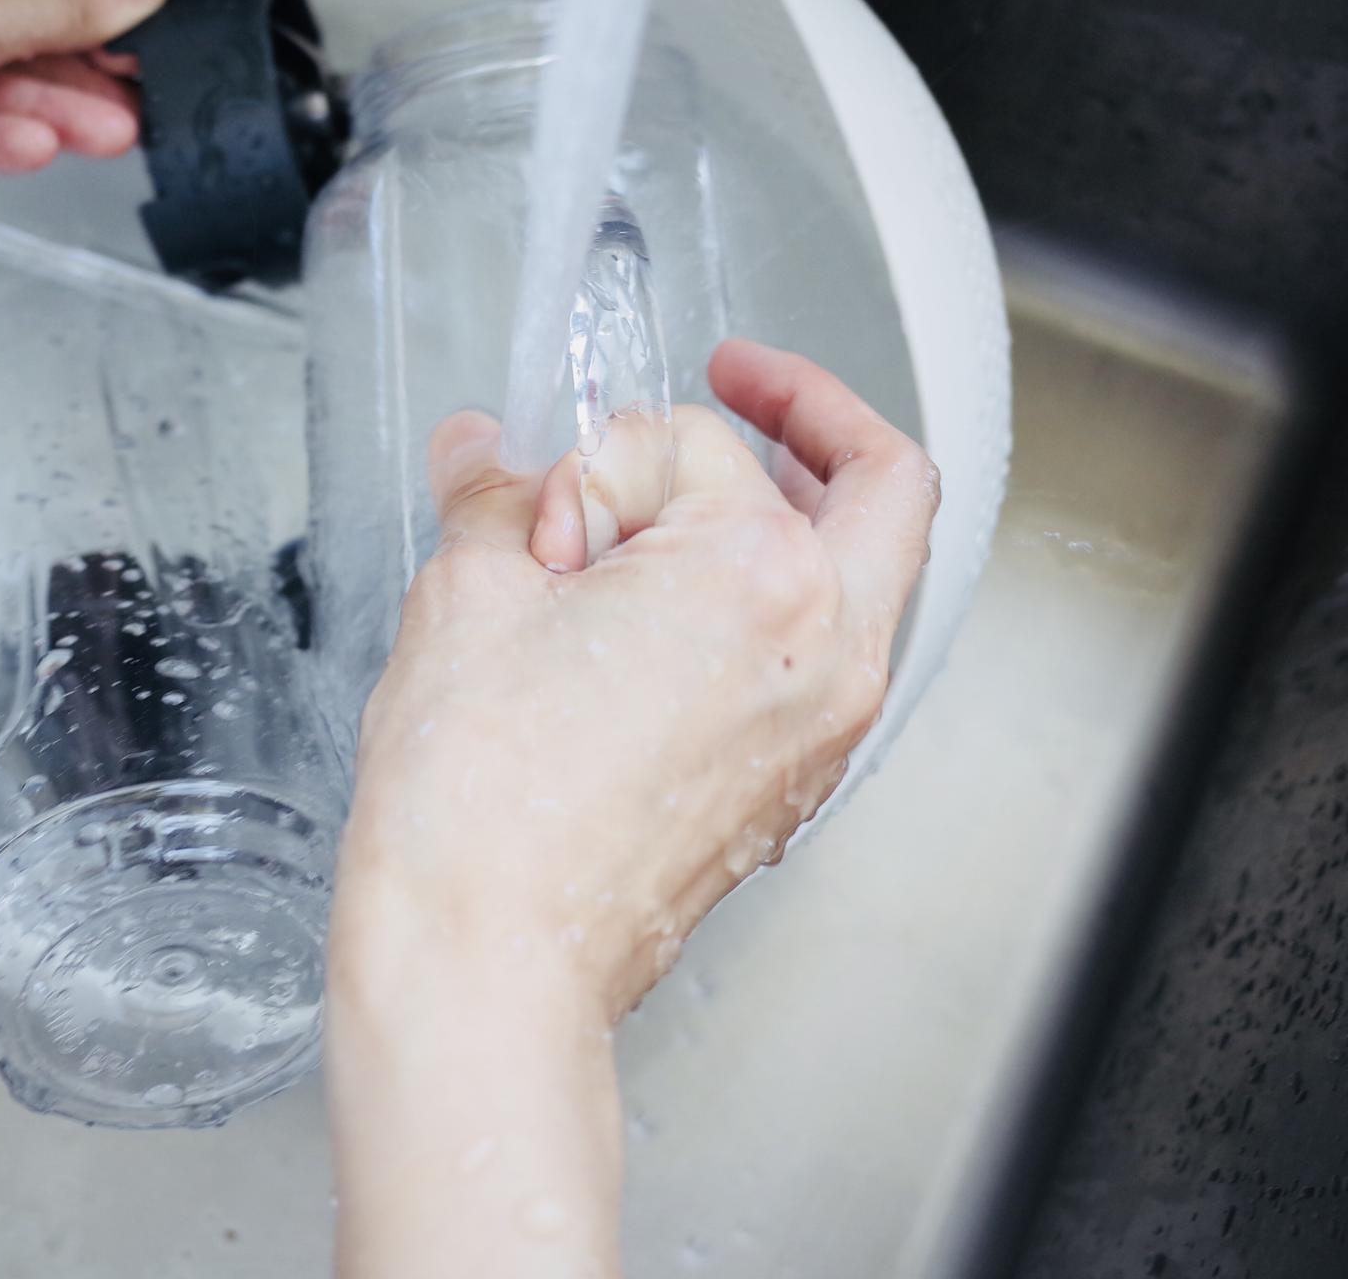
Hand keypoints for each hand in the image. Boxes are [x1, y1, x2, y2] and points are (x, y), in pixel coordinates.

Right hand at [325, 339, 939, 1278]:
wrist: (486, 963)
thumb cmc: (484, 812)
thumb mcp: (467, 600)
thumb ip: (496, 497)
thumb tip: (489, 455)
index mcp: (761, 579)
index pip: (696, 448)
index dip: (604, 456)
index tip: (543, 496)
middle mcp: (825, 651)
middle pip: (880, 487)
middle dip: (810, 416)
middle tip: (741, 383)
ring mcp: (820, 728)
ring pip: (862, 576)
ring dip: (791, 516)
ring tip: (678, 512)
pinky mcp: (790, 786)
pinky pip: (820, 655)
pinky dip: (766, 604)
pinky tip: (661, 610)